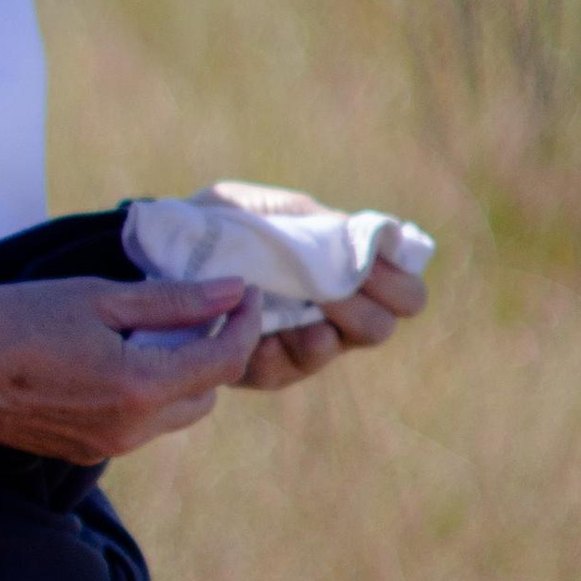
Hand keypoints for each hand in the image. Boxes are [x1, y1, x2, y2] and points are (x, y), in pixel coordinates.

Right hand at [0, 275, 262, 462]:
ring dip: (182, 375)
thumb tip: (231, 291)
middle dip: (215, 351)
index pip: (223, 360)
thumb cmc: (12, 322)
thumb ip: (172, 300)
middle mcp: (131, 429)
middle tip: (202, 306)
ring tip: (159, 328)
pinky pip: (139, 426)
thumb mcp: (96, 298)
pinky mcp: (84, 451)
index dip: (244, 322)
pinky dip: (148, 393)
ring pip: (175, 415)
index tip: (243, 290)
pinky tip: (120, 356)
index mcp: (140, 388)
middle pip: (207, 396)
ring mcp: (107, 447)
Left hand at [237, 224, 428, 391]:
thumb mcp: (285, 212)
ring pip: (330, 349)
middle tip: (335, 282)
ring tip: (304, 298)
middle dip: (362, 303)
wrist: (175, 243)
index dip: (400, 283)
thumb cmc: (238, 222)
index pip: (406, 296)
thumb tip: (378, 237)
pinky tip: (262, 328)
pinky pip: (280, 368)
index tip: (371, 262)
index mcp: (353, 281)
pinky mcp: (260, 369)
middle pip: (379, 328)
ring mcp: (299, 347)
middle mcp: (335, 319)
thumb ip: (330, 225)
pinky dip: (274, 345)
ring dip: (320, 322)